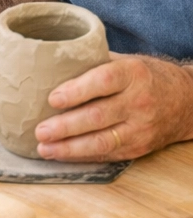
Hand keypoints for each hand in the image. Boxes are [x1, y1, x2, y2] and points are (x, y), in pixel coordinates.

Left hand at [34, 55, 192, 160]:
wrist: (186, 101)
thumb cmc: (145, 75)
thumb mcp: (124, 61)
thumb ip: (93, 63)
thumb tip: (50, 63)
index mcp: (132, 74)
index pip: (102, 82)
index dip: (76, 91)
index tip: (52, 99)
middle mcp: (139, 102)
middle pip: (98, 116)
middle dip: (65, 126)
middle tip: (40, 130)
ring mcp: (141, 128)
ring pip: (102, 141)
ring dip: (70, 148)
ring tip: (44, 148)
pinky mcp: (140, 147)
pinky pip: (108, 154)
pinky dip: (83, 156)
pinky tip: (62, 154)